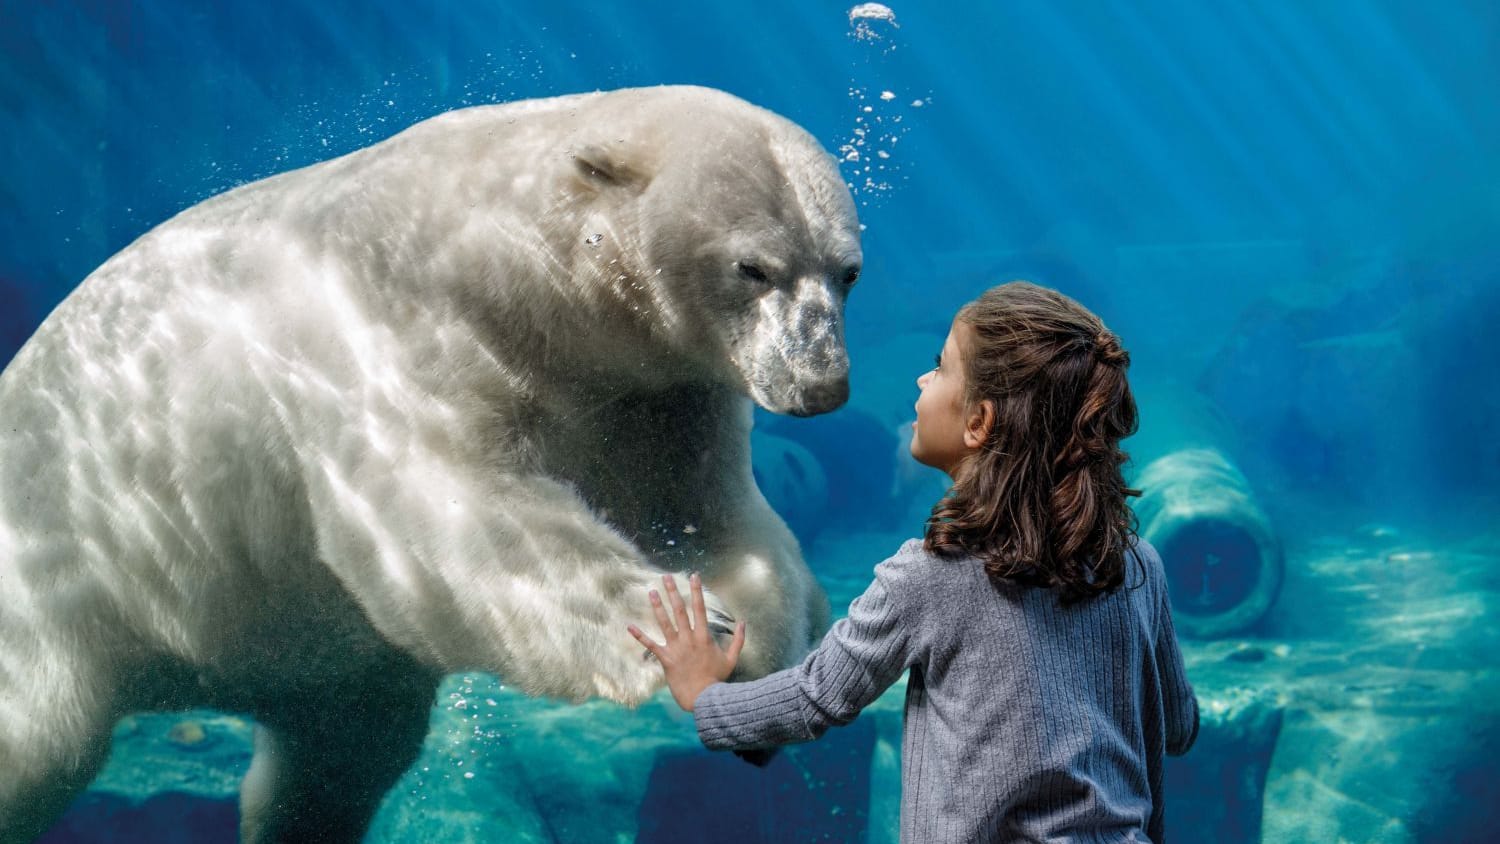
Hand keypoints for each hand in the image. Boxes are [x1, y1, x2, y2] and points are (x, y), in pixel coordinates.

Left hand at [628, 572, 745, 711]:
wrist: (705, 699)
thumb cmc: (718, 680)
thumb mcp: (731, 659)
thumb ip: (738, 640)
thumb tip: (744, 623)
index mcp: (704, 637)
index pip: (700, 609)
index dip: (697, 591)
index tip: (694, 576)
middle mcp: (689, 639)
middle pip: (680, 610)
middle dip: (673, 592)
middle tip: (666, 577)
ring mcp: (677, 648)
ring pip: (665, 623)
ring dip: (658, 606)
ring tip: (652, 592)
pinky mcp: (666, 659)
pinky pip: (650, 645)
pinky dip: (640, 636)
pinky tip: (630, 626)